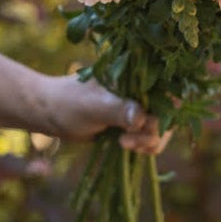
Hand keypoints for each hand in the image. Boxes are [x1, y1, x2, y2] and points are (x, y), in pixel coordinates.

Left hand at [0, 44, 170, 153]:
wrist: (50, 112)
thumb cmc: (68, 102)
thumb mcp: (94, 106)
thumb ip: (120, 110)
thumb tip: (143, 119)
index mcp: (138, 74)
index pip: (171, 90)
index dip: (168, 111)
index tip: (146, 126)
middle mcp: (143, 87)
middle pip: (170, 112)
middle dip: (155, 132)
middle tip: (129, 143)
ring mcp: (139, 105)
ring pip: (162, 127)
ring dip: (149, 142)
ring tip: (123, 145)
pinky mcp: (133, 122)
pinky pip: (150, 137)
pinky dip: (144, 146)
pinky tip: (125, 147)